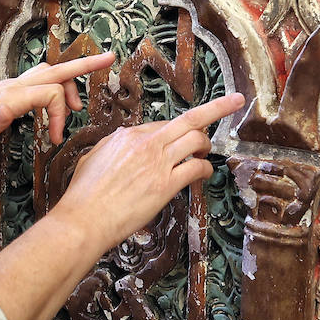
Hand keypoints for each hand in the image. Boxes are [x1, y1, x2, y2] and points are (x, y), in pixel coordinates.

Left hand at [0, 52, 116, 169]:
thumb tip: (8, 108)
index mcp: (8, 96)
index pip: (48, 92)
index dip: (60, 113)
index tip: (57, 140)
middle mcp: (11, 87)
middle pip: (53, 70)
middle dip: (83, 64)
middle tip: (109, 58)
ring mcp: (9, 89)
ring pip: (46, 75)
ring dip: (67, 84)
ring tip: (77, 107)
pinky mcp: (7, 97)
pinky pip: (37, 84)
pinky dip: (54, 89)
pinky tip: (54, 104)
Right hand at [50, 92, 245, 252]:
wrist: (84, 218)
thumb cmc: (84, 194)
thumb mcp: (93, 157)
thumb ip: (112, 146)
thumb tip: (123, 142)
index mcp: (127, 136)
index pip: (162, 124)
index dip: (177, 129)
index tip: (185, 131)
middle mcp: (146, 144)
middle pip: (189, 119)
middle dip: (218, 107)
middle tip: (236, 101)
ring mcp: (158, 163)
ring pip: (197, 139)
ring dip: (207, 144)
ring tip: (206, 152)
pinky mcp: (166, 185)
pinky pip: (196, 168)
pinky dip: (206, 168)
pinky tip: (204, 173)